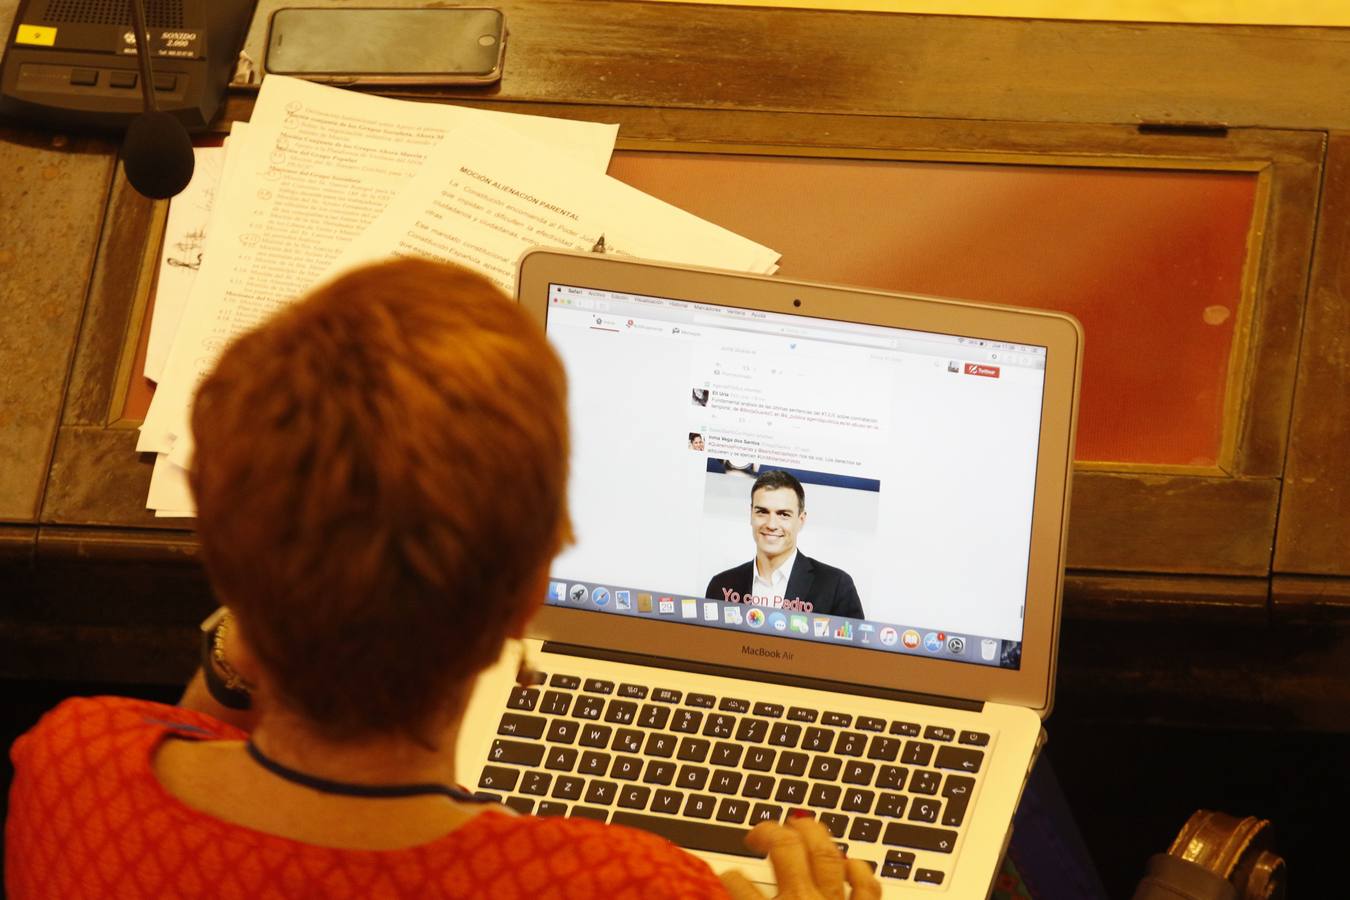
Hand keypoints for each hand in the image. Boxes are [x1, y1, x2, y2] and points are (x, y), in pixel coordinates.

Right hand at [720, 817, 881, 898]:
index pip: (737, 882)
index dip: (726, 875)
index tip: (722, 876)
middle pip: (785, 848)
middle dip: (770, 831)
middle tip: (758, 831)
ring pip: (826, 855)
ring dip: (813, 834)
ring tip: (800, 822)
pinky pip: (867, 887)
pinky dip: (859, 870)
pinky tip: (849, 861)